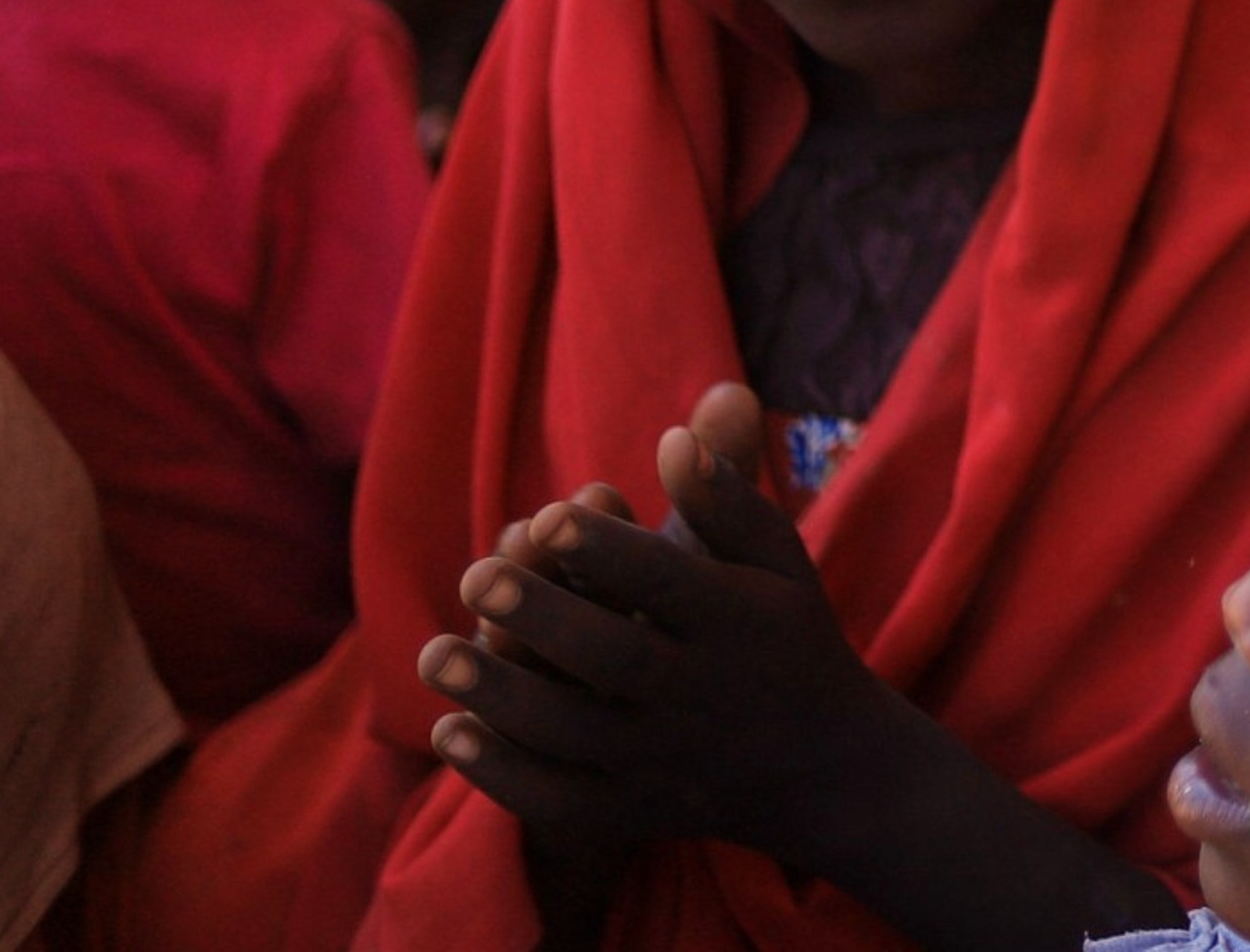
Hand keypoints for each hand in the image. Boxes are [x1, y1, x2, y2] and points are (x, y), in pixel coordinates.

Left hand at [420, 384, 913, 871]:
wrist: (817, 767)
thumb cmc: (783, 635)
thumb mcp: (777, 561)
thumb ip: (728, 496)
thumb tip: (674, 435)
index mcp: (736, 622)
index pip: (669, 583)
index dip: (611, 548)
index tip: (552, 513)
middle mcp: (699, 693)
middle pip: (614, 658)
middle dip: (542, 618)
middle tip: (474, 576)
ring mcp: (659, 760)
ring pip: (572, 734)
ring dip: (500, 695)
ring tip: (432, 654)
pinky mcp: (629, 814)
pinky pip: (557, 800)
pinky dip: (501, 774)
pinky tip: (451, 730)